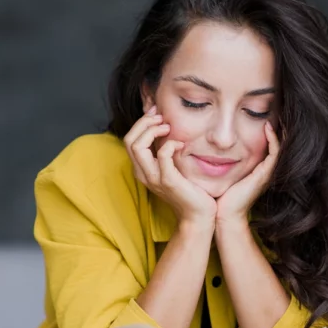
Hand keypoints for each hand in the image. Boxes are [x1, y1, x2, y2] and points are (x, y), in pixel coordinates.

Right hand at [124, 106, 216, 226]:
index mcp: (143, 169)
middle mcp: (144, 174)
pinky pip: (162, 155)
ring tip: (168, 127)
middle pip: (129, 140)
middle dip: (144, 122)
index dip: (141, 122)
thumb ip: (166, 150)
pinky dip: (170, 144)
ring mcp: (154, 178)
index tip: (157, 113)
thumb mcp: (174, 167)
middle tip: (162, 117)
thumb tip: (167, 126)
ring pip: (138, 146)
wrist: (198, 215)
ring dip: (152, 130)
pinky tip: (181, 144)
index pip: (130, 139)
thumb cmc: (189, 190)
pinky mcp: (168, 181)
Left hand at [216, 122, 279, 225]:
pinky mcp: (265, 175)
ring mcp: (267, 173)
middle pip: (278, 145)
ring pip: (280, 147)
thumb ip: (223, 159)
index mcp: (258, 169)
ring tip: (277, 115)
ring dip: (279, 131)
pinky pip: (274, 153)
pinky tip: (267, 128)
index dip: (270, 131)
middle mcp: (266, 170)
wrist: (224, 214)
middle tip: (277, 111)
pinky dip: (273, 140)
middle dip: (279, 128)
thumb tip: (212, 144)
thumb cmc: (221, 195)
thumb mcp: (224, 172)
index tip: (265, 115)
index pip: (269, 145)